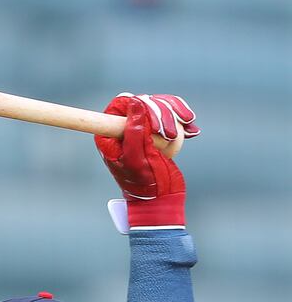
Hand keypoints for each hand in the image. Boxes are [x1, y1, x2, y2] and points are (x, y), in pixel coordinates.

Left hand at [95, 93, 199, 228]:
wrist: (161, 200)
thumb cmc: (146, 184)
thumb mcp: (138, 158)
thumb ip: (134, 131)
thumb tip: (135, 101)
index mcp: (110, 135)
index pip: (122, 104)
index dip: (141, 106)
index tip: (154, 125)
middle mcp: (124, 129)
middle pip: (144, 102)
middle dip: (162, 115)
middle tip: (169, 135)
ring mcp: (142, 129)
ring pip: (160, 105)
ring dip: (174, 118)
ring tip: (179, 137)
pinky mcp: (158, 131)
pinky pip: (172, 114)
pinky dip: (183, 120)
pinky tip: (192, 131)